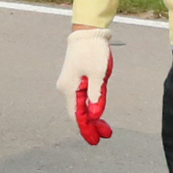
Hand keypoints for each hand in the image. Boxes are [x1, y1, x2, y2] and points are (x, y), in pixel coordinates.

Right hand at [58, 26, 114, 144]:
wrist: (87, 32)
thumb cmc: (93, 51)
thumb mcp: (99, 75)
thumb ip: (97, 96)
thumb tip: (94, 116)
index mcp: (69, 88)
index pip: (77, 115)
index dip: (87, 129)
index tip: (96, 141)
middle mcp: (66, 88)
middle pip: (78, 112)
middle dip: (91, 125)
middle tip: (106, 135)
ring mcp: (70, 83)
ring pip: (80, 105)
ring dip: (92, 117)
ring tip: (105, 128)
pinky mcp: (75, 78)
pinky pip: (82, 97)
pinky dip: (91, 105)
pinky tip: (99, 112)